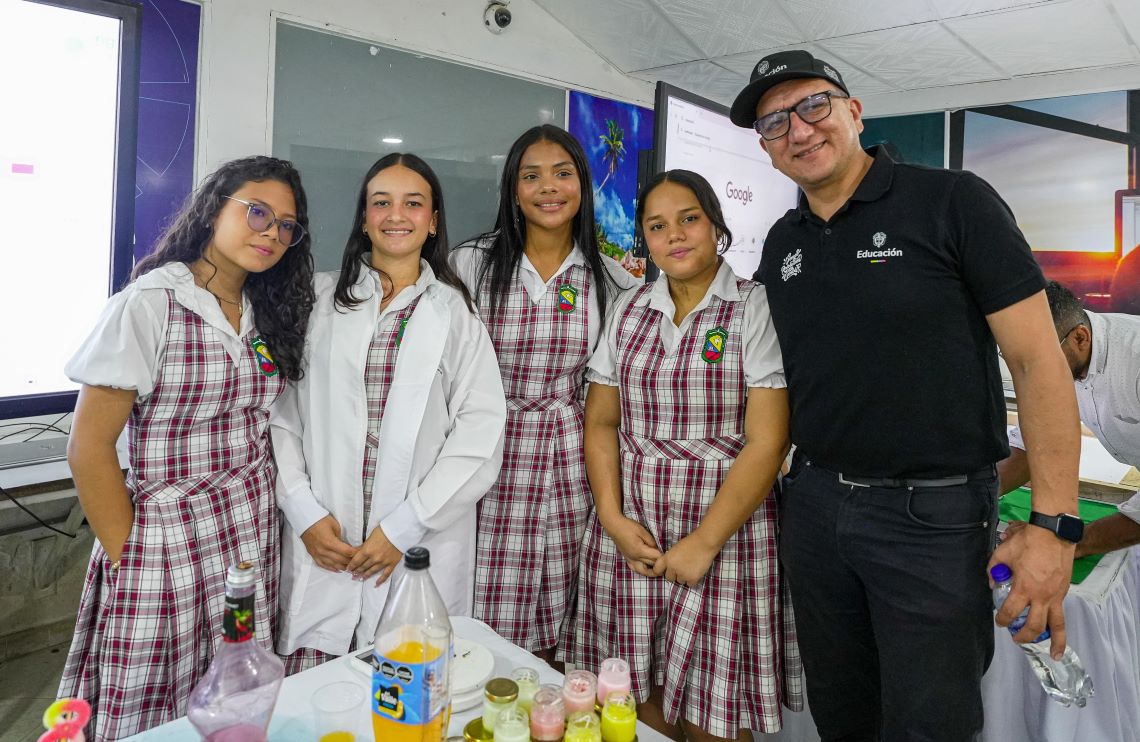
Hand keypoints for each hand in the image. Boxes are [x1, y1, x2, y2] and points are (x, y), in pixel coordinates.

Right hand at [300, 515, 356, 571]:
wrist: (305, 521)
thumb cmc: (321, 520)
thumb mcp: (335, 526)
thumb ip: (341, 537)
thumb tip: (347, 545)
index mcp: (330, 542)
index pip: (347, 552)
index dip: (356, 554)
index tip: (362, 554)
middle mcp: (324, 551)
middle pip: (341, 560)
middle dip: (351, 562)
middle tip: (359, 562)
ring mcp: (318, 555)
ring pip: (333, 565)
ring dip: (343, 567)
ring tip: (351, 568)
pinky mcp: (313, 556)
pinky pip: (324, 565)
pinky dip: (332, 568)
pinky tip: (339, 570)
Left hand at [345, 525, 402, 585]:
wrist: (399, 531)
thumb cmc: (384, 530)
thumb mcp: (370, 536)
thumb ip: (364, 545)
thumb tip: (359, 552)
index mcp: (367, 550)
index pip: (356, 561)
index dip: (351, 566)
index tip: (348, 569)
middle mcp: (374, 558)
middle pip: (363, 567)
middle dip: (357, 571)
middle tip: (353, 575)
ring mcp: (383, 562)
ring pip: (372, 571)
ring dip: (365, 576)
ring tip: (361, 578)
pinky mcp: (391, 564)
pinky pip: (385, 574)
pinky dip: (380, 580)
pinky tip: (376, 584)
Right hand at [601, 513, 662, 578]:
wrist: (614, 526)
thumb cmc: (628, 527)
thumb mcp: (643, 531)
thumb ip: (651, 542)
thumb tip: (658, 549)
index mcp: (640, 551)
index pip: (656, 558)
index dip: (664, 557)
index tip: (670, 555)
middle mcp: (635, 558)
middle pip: (651, 565)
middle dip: (660, 564)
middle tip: (668, 562)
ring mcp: (630, 559)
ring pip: (643, 571)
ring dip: (652, 572)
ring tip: (659, 570)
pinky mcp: (627, 558)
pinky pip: (635, 569)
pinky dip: (642, 570)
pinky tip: (646, 568)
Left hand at [652, 533, 716, 586]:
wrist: (704, 542)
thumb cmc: (691, 542)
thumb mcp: (675, 549)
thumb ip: (670, 559)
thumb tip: (668, 568)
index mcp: (667, 559)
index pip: (656, 570)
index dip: (660, 571)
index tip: (663, 571)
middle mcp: (672, 568)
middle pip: (669, 578)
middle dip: (674, 574)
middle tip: (682, 567)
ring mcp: (682, 574)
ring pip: (680, 581)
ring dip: (684, 577)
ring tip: (691, 567)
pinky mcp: (693, 579)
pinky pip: (690, 584)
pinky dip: (693, 580)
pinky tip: (696, 571)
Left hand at [989, 522, 1074, 658]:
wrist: (1053, 533)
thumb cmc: (1027, 542)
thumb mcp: (1002, 553)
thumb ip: (993, 569)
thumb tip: (992, 583)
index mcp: (1024, 588)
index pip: (1010, 611)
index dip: (1002, 619)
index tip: (999, 621)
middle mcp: (1041, 596)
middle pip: (1034, 626)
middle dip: (1024, 636)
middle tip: (1016, 639)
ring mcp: (1055, 596)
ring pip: (1057, 625)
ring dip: (1054, 641)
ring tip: (1053, 654)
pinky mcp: (1064, 592)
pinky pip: (1062, 613)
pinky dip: (1060, 626)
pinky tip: (1058, 632)